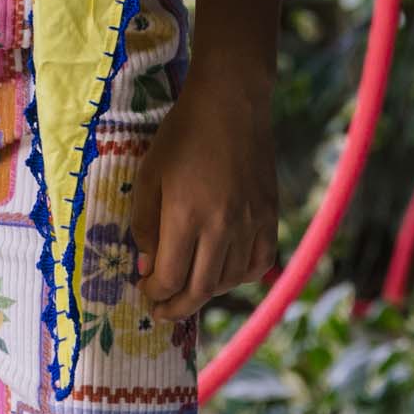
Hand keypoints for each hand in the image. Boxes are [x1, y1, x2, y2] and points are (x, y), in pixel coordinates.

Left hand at [130, 73, 278, 323]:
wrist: (231, 101)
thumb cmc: (182, 134)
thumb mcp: (149, 175)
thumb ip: (144, 225)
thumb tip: (149, 267)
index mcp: (187, 216)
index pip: (170, 278)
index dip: (153, 292)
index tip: (144, 289)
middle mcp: (222, 227)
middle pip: (200, 290)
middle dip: (175, 307)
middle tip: (160, 311)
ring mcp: (251, 222)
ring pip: (229, 281)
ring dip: (206, 293)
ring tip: (189, 290)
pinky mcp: (270, 215)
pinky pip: (259, 263)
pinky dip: (241, 277)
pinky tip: (225, 273)